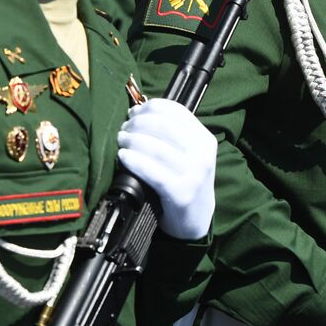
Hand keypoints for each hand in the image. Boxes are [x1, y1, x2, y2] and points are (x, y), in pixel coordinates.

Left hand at [117, 98, 215, 239]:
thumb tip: (139, 112)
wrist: (196, 218)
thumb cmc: (185, 180)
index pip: (176, 112)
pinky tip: (123, 156)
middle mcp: (202, 154)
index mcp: (205, 139)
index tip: (135, 111)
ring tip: (121, 140)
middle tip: (124, 128)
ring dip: (132, 140)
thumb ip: (172, 134)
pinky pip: (152, 171)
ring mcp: (193, 174)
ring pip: (156, 148)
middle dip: (139, 123)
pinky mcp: (180, 193)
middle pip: (164, 126)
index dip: (151, 107)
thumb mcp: (189, 153)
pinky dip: (134, 160)